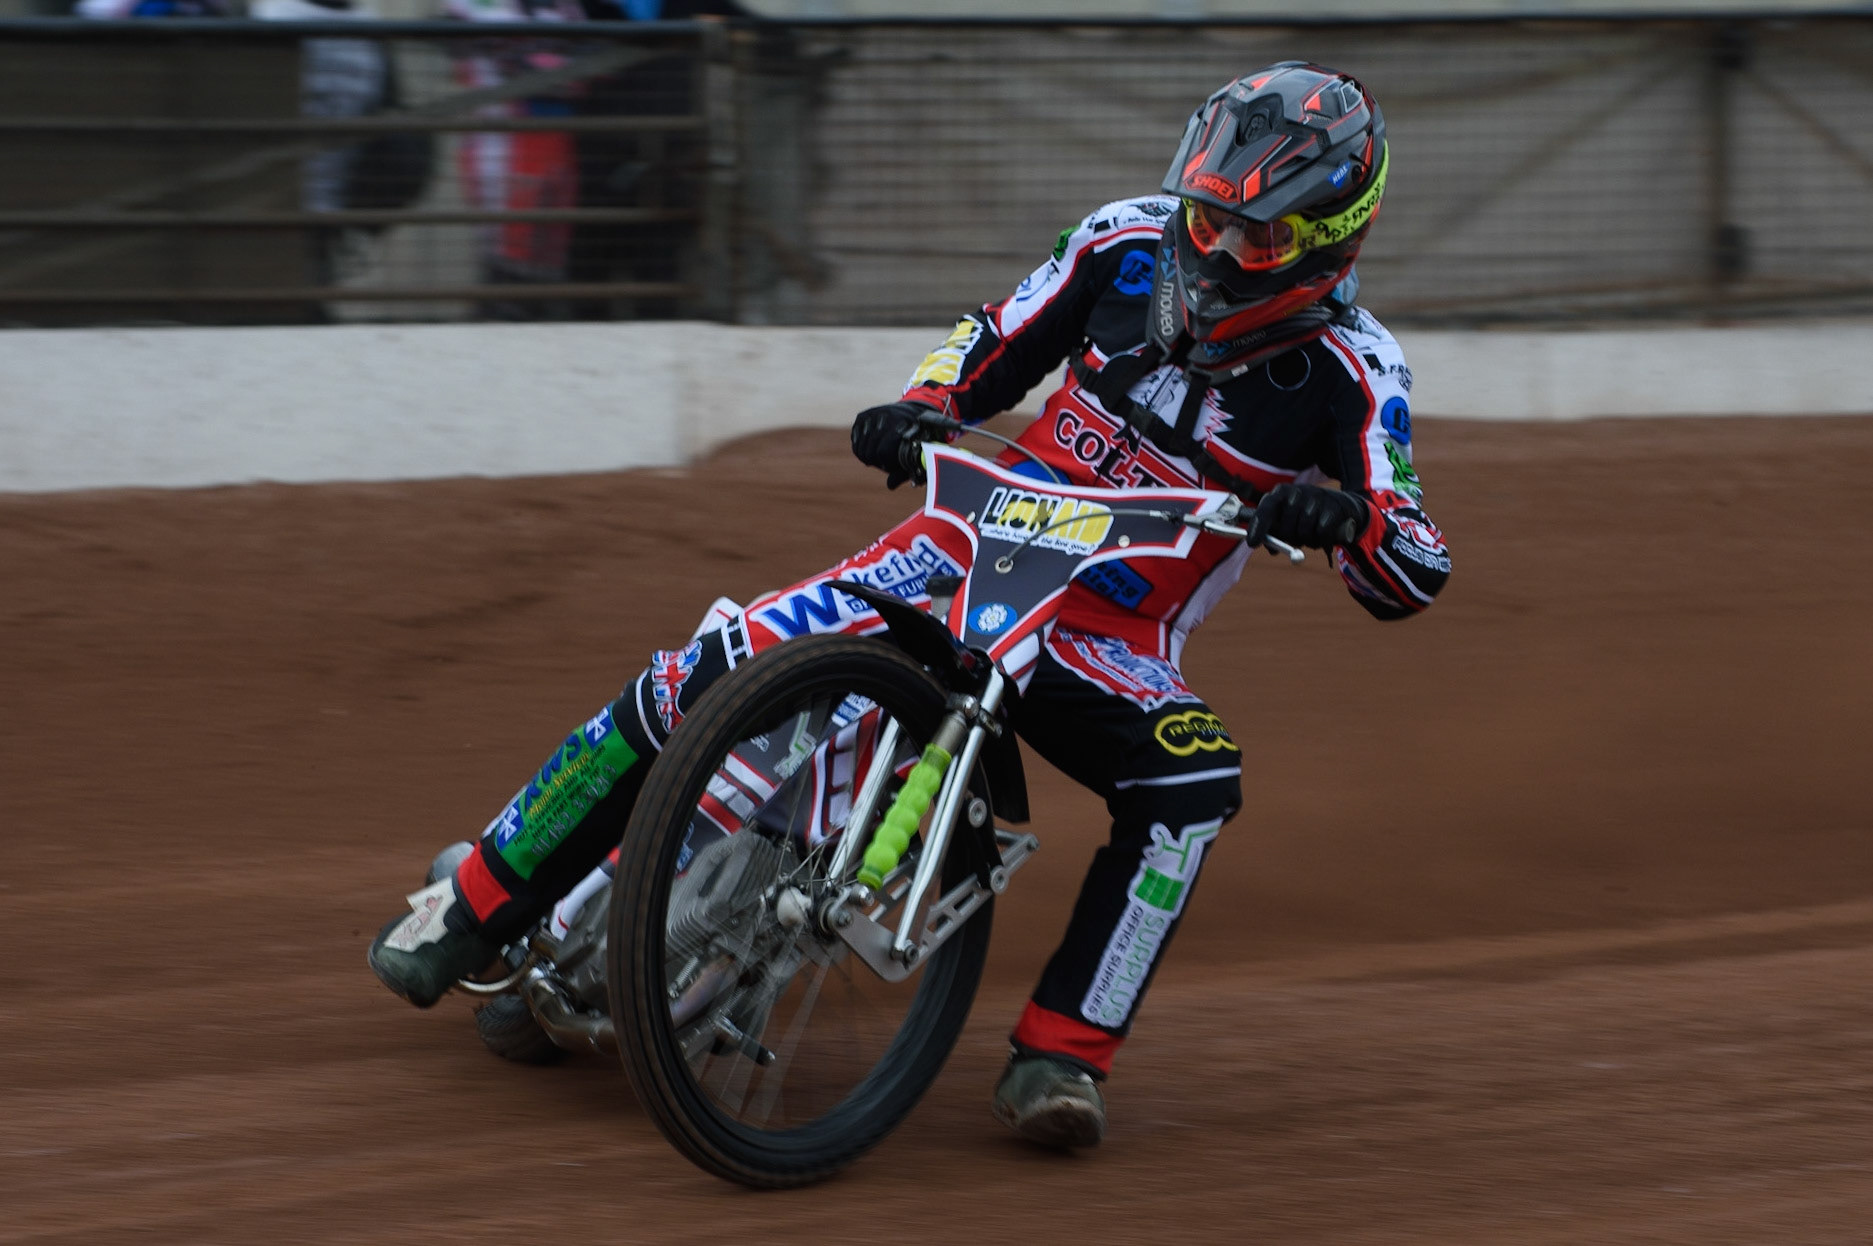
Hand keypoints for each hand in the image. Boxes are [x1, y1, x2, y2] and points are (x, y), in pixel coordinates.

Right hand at [851, 401, 936, 488]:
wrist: (911, 415)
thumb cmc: (914, 440)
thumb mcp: (915, 456)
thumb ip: (903, 472)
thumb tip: (890, 485)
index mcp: (904, 424)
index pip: (883, 451)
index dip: (887, 464)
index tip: (893, 466)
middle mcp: (887, 415)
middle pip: (869, 452)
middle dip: (876, 462)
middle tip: (885, 462)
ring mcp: (873, 414)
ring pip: (860, 448)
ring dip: (869, 458)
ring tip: (880, 456)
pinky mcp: (862, 416)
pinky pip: (855, 442)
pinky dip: (862, 450)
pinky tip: (873, 448)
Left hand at [1243, 484, 1367, 549]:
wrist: (1343, 505)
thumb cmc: (1308, 515)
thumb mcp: (1289, 519)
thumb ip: (1276, 532)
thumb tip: (1270, 548)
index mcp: (1281, 492)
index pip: (1266, 509)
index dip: (1258, 527)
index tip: (1253, 543)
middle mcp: (1298, 491)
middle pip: (1285, 528)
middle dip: (1289, 539)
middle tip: (1296, 540)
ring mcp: (1317, 498)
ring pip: (1303, 533)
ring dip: (1307, 541)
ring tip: (1312, 535)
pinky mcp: (1334, 508)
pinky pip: (1322, 534)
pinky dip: (1322, 541)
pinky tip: (1325, 536)